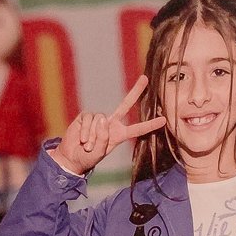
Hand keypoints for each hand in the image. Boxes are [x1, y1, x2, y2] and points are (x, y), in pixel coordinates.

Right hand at [50, 76, 164, 174]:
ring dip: (92, 136)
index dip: (150, 125)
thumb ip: (103, 137)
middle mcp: (111, 124)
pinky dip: (85, 131)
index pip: (137, 129)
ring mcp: (98, 119)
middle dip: (135, 91)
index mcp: (119, 134)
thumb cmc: (88, 157)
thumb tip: (102, 119)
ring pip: (99, 120)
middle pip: (125, 105)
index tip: (163, 120)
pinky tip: (82, 139)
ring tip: (87, 146)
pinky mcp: (86, 116)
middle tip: (145, 78)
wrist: (71, 157)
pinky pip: (88, 119)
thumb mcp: (99, 152)